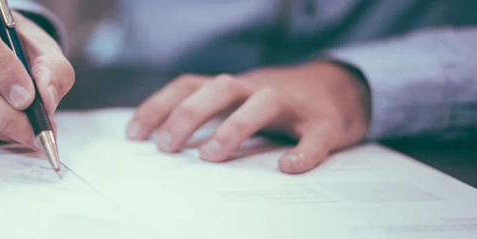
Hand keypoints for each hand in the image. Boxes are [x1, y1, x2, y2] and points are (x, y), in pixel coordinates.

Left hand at [127, 61, 370, 173]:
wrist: (341, 89)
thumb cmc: (279, 104)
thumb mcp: (239, 103)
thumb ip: (209, 117)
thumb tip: (163, 145)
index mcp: (234, 87)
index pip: (189, 86)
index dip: (160, 106)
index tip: (135, 134)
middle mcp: (258, 88)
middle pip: (220, 88)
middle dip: (189, 114)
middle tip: (166, 147)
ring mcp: (293, 104)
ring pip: (262, 103)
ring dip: (234, 126)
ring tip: (211, 156)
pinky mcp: (325, 122)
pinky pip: (315, 135)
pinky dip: (304, 151)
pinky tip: (289, 167)